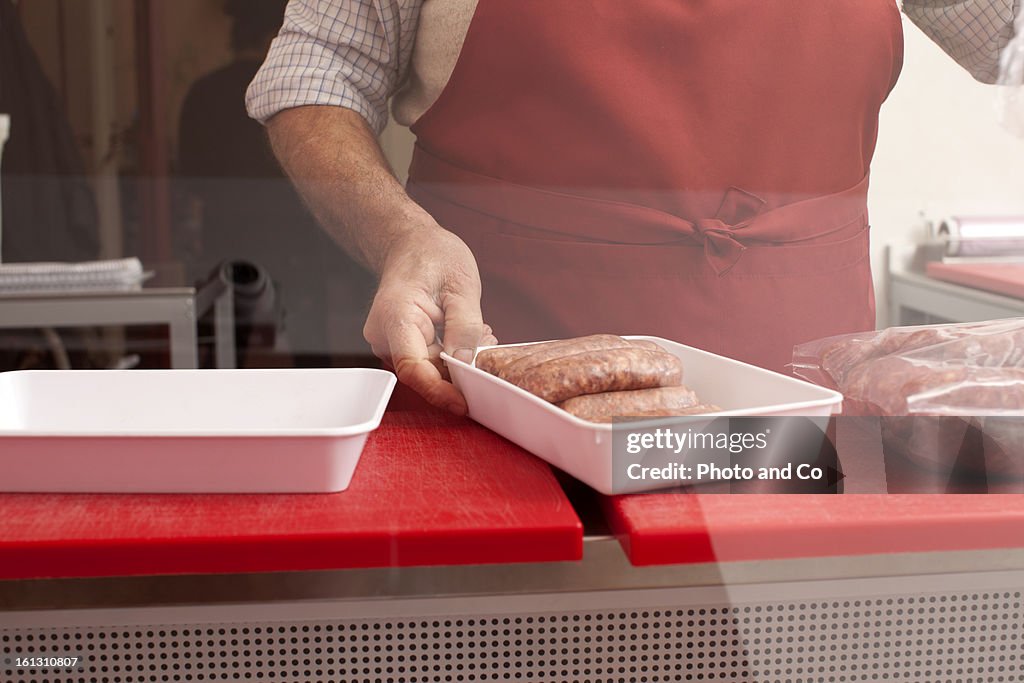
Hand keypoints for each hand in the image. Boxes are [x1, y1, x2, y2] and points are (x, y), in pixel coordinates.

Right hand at [364, 220, 496, 413]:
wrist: (410, 242)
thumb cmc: (433, 255)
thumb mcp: (461, 285)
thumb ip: (465, 326)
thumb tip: (466, 363)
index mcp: (396, 316)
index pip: (413, 368)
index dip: (439, 391)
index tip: (465, 403)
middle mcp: (385, 334)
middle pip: (424, 371)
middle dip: (460, 368)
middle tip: (489, 342)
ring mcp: (390, 341)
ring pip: (429, 368)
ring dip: (459, 359)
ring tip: (480, 330)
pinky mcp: (400, 344)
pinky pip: (429, 360)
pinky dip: (452, 352)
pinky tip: (466, 332)